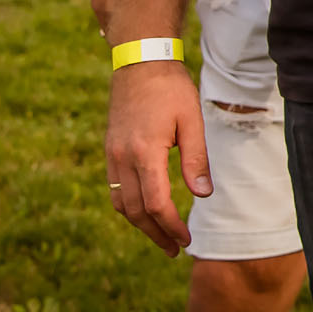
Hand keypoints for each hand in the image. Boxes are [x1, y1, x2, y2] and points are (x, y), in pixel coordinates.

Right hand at [104, 60, 206, 256]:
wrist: (139, 61)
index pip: (155, 203)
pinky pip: (115, 188)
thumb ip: (196, 160)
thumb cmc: (171, 89)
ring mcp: (112, 155)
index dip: (170, 226)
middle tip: (175, 249)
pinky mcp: (110, 150)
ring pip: (121, 203)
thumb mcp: (192, 121)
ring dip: (140, 224)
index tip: (185, 240)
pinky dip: (129, 206)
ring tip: (161, 237)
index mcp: (145, 153)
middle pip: (135, 210)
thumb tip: (203, 195)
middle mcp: (122, 158)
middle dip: (155, 233)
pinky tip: (145, 211)